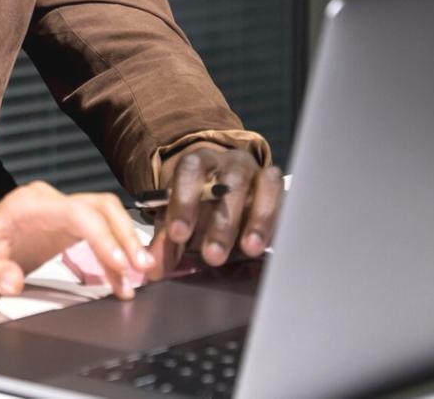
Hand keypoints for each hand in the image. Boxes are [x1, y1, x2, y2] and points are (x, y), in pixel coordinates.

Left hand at [0, 181, 153, 299]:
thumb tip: (12, 280)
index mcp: (28, 204)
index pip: (78, 212)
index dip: (103, 236)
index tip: (120, 264)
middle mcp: (48, 201)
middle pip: (100, 207)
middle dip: (125, 236)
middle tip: (143, 269)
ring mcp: (58, 211)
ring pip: (105, 217)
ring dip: (125, 244)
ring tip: (139, 278)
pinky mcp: (65, 226)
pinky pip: (99, 233)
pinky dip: (112, 255)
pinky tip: (119, 280)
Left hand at [147, 147, 282, 277]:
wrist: (224, 195)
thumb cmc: (198, 209)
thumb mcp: (179, 222)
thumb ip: (166, 244)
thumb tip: (151, 269)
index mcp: (197, 163)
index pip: (189, 170)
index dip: (183, 201)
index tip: (177, 234)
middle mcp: (228, 163)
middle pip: (227, 184)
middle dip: (221, 222)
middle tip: (212, 256)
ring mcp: (256, 173)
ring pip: (259, 188)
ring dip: (255, 220)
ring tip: (249, 249)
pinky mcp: (277, 188)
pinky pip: (282, 198)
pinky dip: (274, 220)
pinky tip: (267, 243)